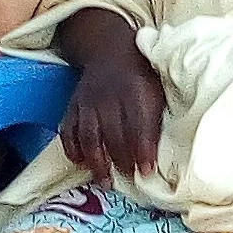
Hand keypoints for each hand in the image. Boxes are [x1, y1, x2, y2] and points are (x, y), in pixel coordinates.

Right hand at [53, 7, 164, 179]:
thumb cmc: (141, 76)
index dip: (143, 150)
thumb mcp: (157, 89)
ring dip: (97, 162)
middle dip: (122, 161)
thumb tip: (165, 152)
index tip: (147, 171)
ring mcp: (88, 102)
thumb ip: (157, 117)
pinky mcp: (73, 106)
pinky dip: (72, 148)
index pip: (139, 125)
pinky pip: (68, 130)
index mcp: (136, 91)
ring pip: (89, 136)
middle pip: (113, 134)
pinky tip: (81, 162)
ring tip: (105, 182)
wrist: (110, 51)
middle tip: (128, 179)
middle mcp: (109, 97)